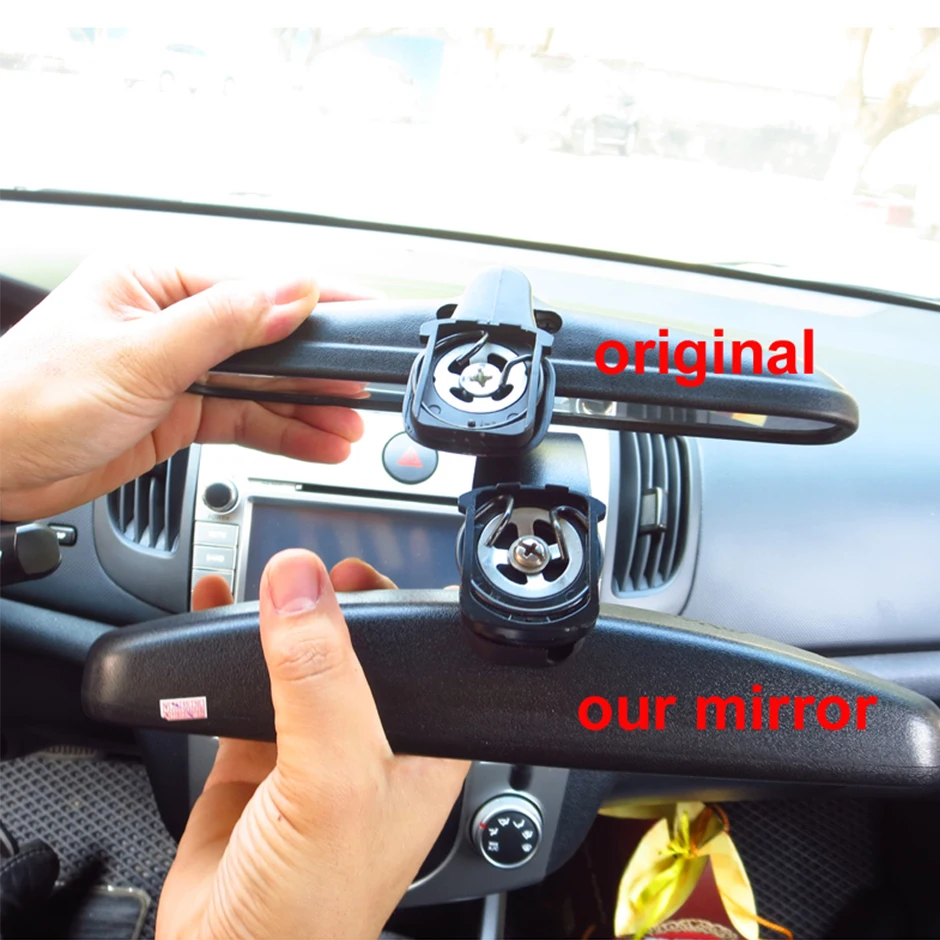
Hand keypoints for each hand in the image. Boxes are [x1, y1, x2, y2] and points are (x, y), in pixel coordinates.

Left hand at [0, 257, 366, 519]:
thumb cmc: (28, 398)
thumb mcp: (139, 356)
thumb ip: (225, 323)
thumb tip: (294, 288)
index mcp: (156, 279)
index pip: (257, 283)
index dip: (317, 303)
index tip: (367, 314)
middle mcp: (173, 318)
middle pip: (268, 338)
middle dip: (319, 368)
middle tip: (362, 390)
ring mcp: (179, 367)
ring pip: (263, 384)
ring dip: (306, 407)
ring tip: (347, 428)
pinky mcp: (180, 410)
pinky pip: (245, 416)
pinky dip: (280, 431)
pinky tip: (314, 440)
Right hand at [157, 552, 469, 938]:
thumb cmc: (316, 907)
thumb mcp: (333, 778)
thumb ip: (320, 678)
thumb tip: (300, 585)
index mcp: (419, 744)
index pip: (420, 652)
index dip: (394, 603)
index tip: (354, 567)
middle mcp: (369, 742)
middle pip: (354, 649)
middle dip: (326, 604)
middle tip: (300, 573)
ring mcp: (310, 750)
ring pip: (295, 664)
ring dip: (274, 621)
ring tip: (259, 585)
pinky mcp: (255, 760)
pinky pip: (241, 687)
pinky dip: (223, 652)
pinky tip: (214, 619)